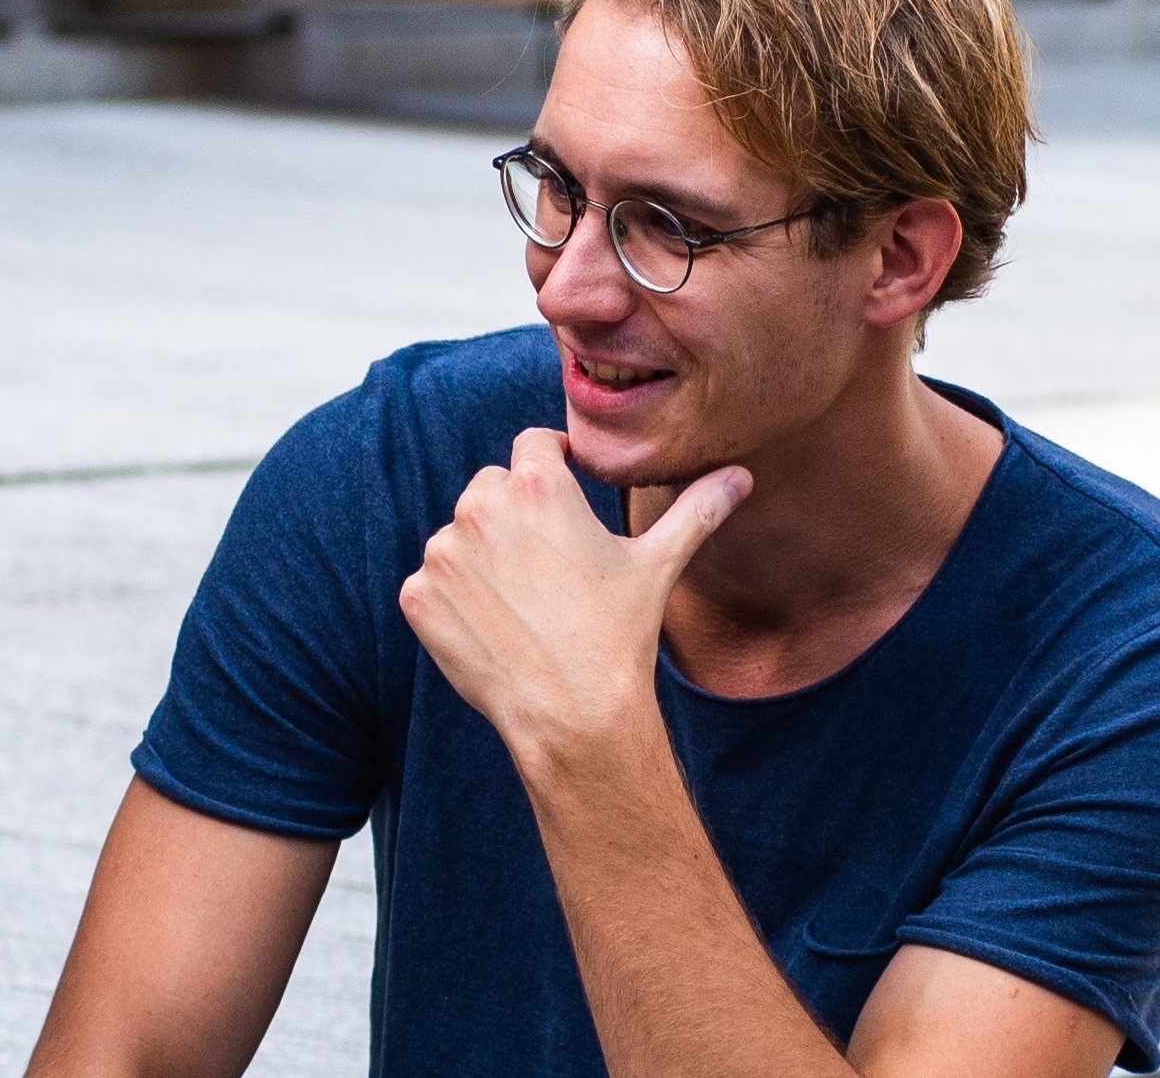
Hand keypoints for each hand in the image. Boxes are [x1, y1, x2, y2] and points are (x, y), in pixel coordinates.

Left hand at [398, 429, 745, 763]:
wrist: (573, 715)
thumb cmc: (619, 636)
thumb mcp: (658, 565)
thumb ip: (696, 510)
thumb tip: (741, 476)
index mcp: (539, 485)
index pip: (533, 444)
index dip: (553, 466)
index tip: (565, 496)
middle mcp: (482, 507)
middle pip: (492, 489)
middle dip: (516, 516)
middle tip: (549, 567)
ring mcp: (444, 553)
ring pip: (459, 536)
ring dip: (482, 559)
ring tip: (525, 604)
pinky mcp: (418, 596)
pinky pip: (431, 583)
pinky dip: (454, 601)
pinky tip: (494, 628)